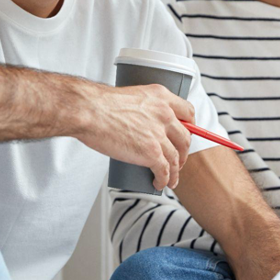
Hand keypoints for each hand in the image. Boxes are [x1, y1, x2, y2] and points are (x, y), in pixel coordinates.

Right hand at [76, 83, 193, 189]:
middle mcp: (165, 114)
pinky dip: (164, 180)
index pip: (187, 111)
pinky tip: (159, 183)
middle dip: (184, 152)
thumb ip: (142, 108)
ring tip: (170, 178)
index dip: (191, 126)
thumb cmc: (99, 104)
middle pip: (185, 137)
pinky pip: (164, 171)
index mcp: (161, 96)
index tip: (187, 134)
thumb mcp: (131, 96)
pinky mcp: (151, 153)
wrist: (88, 111)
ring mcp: (159, 134)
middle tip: (178, 160)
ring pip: (176, 157)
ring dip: (175, 171)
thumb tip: (142, 123)